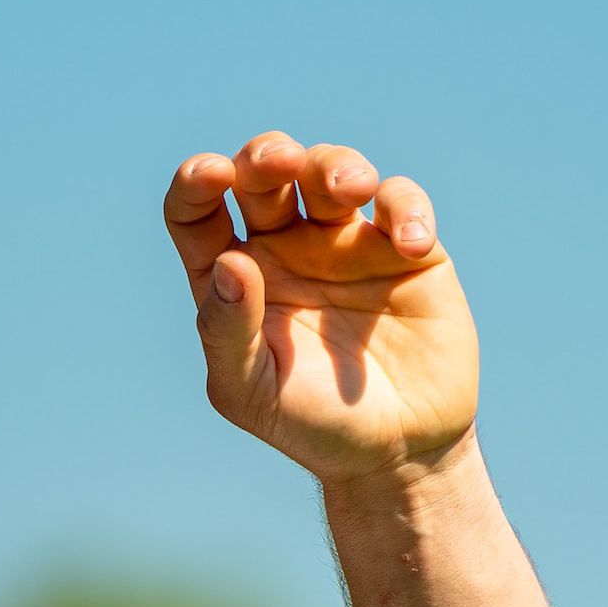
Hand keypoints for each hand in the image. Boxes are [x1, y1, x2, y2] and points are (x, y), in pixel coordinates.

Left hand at [165, 133, 478, 484]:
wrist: (396, 451)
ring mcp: (345, 243)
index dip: (195, 183)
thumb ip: (227, 330)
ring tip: (351, 188)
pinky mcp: (405, 249)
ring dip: (336, 164)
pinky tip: (412, 245)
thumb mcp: (250, 390)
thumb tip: (228, 263)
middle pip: (264, 174)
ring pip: (331, 170)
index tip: (209, 174)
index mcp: (232, 275)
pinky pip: (401, 202)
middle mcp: (284, 247)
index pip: (198, 213)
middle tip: (280, 163)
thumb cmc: (308, 423)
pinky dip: (407, 208)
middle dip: (267, 155)